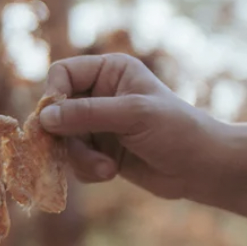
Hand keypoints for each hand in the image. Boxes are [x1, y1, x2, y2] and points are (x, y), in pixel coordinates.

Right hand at [40, 54, 217, 201]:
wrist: (202, 168)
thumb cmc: (176, 130)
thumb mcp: (132, 115)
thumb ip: (87, 114)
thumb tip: (43, 118)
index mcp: (110, 71)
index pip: (63, 73)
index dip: (54, 95)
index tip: (53, 121)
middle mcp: (100, 95)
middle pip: (57, 111)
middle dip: (66, 137)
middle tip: (75, 154)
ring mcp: (100, 125)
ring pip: (64, 141)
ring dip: (81, 159)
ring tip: (106, 170)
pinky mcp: (101, 152)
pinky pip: (76, 161)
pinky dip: (88, 170)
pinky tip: (111, 174)